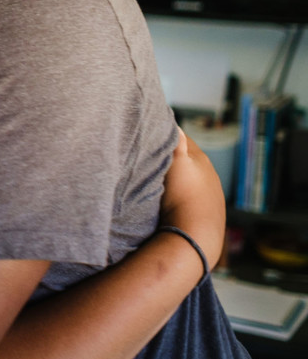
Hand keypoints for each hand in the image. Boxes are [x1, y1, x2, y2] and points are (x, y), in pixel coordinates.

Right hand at [158, 129, 225, 268]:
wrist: (195, 235)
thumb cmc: (183, 196)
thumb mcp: (175, 161)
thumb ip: (174, 140)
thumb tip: (172, 122)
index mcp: (201, 158)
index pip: (180, 137)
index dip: (164, 135)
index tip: (148, 136)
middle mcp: (209, 174)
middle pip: (184, 159)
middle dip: (169, 157)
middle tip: (148, 158)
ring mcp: (210, 194)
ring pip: (188, 178)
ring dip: (175, 178)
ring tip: (156, 181)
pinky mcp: (207, 212)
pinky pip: (189, 196)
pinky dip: (179, 194)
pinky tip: (169, 200)